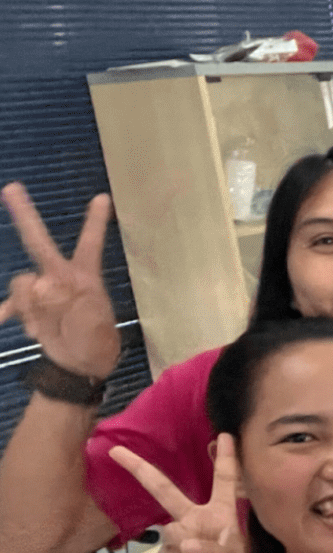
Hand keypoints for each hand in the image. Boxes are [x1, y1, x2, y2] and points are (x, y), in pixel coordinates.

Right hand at [0, 183, 120, 378]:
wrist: (81, 365)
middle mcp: (60, 277)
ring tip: (44, 326)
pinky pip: (12, 303)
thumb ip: (64, 302)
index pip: (90, 244)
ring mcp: (41, 291)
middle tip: (12, 187)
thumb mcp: (89, 323)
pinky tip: (3, 319)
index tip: (103, 198)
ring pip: (23, 282)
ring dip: (30, 303)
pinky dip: (10, 310)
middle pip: (40, 243)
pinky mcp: (28, 307)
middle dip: (25, 215)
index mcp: (84, 276)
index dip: (95, 221)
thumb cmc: (95, 342)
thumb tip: (38, 283)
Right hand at [109, 435, 254, 552]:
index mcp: (222, 515)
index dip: (225, 458)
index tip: (225, 435)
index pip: (225, 481)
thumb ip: (214, 551)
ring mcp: (178, 535)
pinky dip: (180, 552)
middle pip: (168, 490)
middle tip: (119, 451)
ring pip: (171, 522)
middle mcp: (198, 520)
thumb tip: (182, 538)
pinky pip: (167, 544)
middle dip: (144, 471)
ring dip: (187, 537)